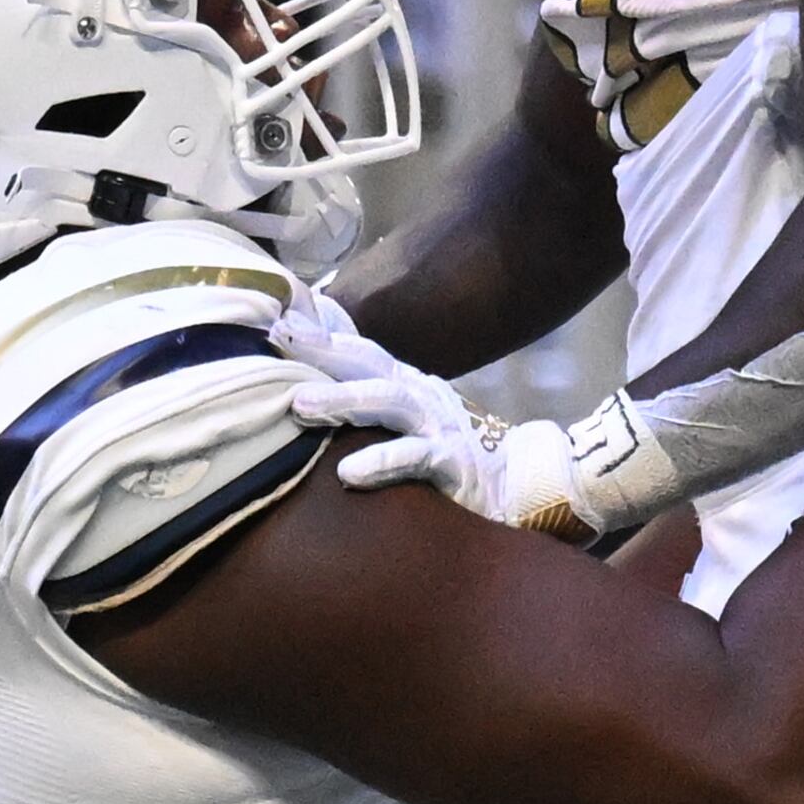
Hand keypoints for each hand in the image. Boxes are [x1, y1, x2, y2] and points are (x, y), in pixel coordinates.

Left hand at [275, 296, 585, 531]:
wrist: (530, 485)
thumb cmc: (462, 456)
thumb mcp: (414, 423)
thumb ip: (374, 406)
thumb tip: (310, 395)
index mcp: (408, 386)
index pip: (357, 351)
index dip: (317, 333)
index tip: (273, 318)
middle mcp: (421, 397)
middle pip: (367, 363)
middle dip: (321, 349)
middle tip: (276, 336)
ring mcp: (438, 427)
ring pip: (387, 404)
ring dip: (342, 400)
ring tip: (299, 404)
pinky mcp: (455, 464)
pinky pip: (414, 461)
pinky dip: (381, 463)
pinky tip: (348, 472)